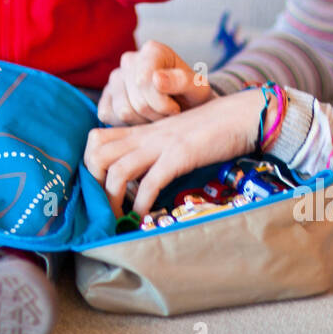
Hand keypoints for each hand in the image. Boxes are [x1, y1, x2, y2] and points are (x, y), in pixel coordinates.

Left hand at [85, 88, 266, 217]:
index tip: (98, 188)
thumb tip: (139, 180)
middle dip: (94, 184)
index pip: (96, 139)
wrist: (242, 114)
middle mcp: (146, 135)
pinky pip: (150, 183)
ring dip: (113, 201)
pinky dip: (141, 205)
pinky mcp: (180, 155)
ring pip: (117, 171)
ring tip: (120, 219)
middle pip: (97, 154)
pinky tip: (143, 217)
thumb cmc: (212, 129)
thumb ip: (154, 150)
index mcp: (143, 130)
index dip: (89, 165)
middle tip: (104, 205)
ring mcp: (161, 144)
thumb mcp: (174, 137)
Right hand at [98, 40, 213, 124]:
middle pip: (137, 101)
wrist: (186, 105)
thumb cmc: (192, 96)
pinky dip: (127, 125)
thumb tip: (156, 78)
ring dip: (144, 122)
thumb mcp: (198, 89)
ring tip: (158, 116)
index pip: (144, 81)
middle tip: (169, 115)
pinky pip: (108, 116)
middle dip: (157, 115)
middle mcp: (130, 60)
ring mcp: (115, 78)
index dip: (162, 104)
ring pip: (123, 112)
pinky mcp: (106, 97)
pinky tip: (142, 119)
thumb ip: (183, 81)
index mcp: (153, 51)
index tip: (176, 108)